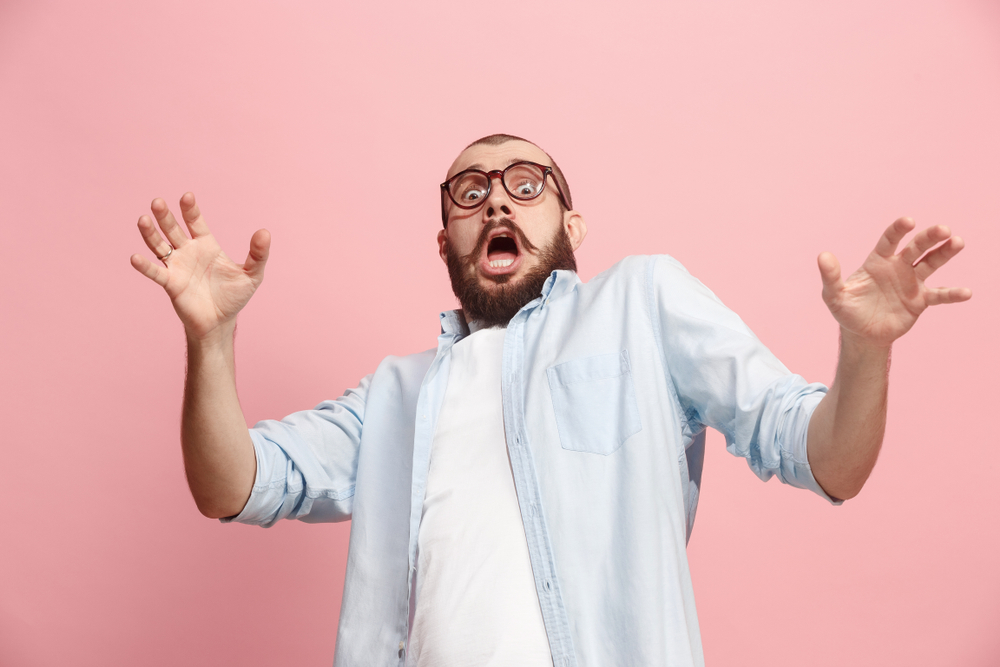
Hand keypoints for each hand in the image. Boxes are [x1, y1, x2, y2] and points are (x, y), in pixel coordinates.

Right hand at [130, 193, 270, 341]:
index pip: (195, 222)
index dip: (190, 209)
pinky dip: (145, 266)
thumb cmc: (234, 296)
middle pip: (173, 229)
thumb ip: (258, 254)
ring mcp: (177, 267)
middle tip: (157, 202)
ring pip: (159, 246)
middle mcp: (188, 252)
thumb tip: (265, 232)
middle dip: (165, 216)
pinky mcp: (171, 283)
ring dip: (150, 233)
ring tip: (143, 219)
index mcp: (206, 245)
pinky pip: (155, 272)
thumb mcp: (252, 274)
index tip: (187, 196)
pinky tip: (135, 258)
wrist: (220, 322)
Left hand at [818, 217, 970, 347]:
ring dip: (945, 253)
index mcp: (878, 261)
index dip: (898, 230)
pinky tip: (966, 293)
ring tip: (958, 242)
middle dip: (929, 237)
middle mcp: (898, 267)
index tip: (909, 221)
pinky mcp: (920, 300)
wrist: (862, 333)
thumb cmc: (847, 310)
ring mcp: (911, 282)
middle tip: (943, 229)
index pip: (889, 240)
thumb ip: (831, 276)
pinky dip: (952, 294)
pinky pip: (939, 295)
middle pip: (916, 248)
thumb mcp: (834, 296)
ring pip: (931, 263)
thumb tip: (823, 256)